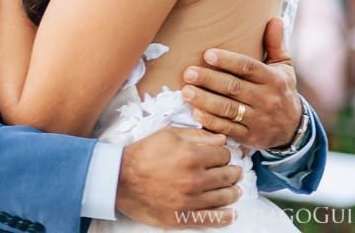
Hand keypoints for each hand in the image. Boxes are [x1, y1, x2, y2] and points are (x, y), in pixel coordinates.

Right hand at [116, 127, 240, 227]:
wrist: (120, 179)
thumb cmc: (143, 154)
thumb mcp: (168, 135)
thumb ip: (197, 136)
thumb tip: (222, 139)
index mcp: (192, 155)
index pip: (223, 155)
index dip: (224, 154)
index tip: (221, 156)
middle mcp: (195, 179)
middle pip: (228, 175)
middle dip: (233, 171)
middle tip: (233, 172)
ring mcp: (190, 200)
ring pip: (224, 196)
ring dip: (233, 192)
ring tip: (234, 190)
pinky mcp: (184, 217)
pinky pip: (213, 219)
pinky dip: (226, 217)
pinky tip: (231, 213)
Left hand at [181, 17, 303, 150]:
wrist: (293, 128)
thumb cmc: (281, 89)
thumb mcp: (284, 67)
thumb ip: (275, 44)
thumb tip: (274, 18)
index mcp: (272, 79)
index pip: (248, 67)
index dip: (228, 60)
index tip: (207, 54)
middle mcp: (265, 98)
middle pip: (234, 88)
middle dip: (209, 80)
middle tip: (188, 72)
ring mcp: (258, 119)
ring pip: (229, 109)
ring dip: (205, 101)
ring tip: (186, 91)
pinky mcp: (249, 136)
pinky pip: (228, 129)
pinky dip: (211, 123)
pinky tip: (195, 113)